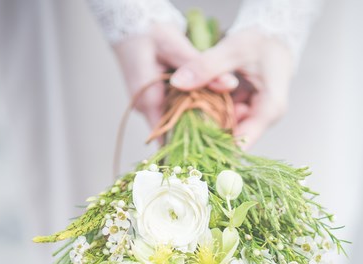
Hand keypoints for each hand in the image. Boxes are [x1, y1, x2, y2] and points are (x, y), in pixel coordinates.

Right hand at [113, 24, 238, 130]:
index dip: (193, 139)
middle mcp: (146, 108)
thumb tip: (231, 85)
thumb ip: (202, 66)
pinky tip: (208, 104)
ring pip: (175, 120)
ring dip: (196, 119)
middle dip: (198, 130)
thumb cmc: (149, 33)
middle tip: (225, 129)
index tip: (216, 140)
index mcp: (148, 100)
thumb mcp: (176, 46)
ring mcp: (149, 105)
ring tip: (222, 119)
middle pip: (174, 129)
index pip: (170, 132)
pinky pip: (173, 110)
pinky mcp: (154, 100)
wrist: (131, 24)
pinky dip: (190, 108)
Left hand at [170, 30, 292, 147]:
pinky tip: (198, 104)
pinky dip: (214, 112)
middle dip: (209, 132)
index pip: (243, 141)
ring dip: (209, 122)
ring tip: (186, 112)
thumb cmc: (261, 39)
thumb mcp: (232, 49)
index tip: (190, 143)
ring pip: (230, 128)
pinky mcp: (250, 110)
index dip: (216, 144)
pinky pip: (230, 118)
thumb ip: (206, 66)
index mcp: (270, 108)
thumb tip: (177, 82)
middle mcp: (267, 117)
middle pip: (235, 137)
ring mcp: (259, 115)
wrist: (276, 32)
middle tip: (182, 125)